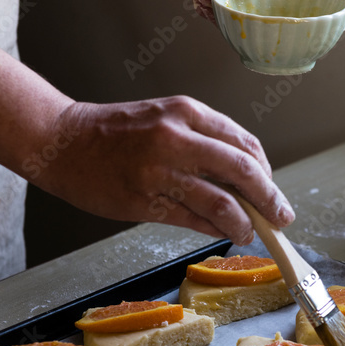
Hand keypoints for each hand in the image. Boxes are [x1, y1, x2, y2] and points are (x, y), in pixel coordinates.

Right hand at [32, 96, 294, 243]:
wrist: (62, 142)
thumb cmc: (116, 132)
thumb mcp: (164, 119)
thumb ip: (203, 141)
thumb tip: (244, 178)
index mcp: (186, 112)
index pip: (244, 144)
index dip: (266, 173)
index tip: (271, 189)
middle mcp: (177, 138)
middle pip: (243, 171)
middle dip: (270, 199)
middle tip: (282, 217)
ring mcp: (160, 171)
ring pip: (222, 203)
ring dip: (244, 223)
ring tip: (249, 232)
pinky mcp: (145, 201)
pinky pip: (193, 220)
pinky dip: (215, 230)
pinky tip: (221, 233)